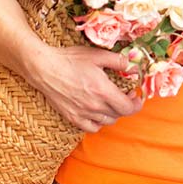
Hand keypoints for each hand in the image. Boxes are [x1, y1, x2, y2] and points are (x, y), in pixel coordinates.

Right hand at [25, 44, 143, 132]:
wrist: (45, 68)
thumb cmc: (71, 59)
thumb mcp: (99, 55)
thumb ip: (120, 62)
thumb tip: (135, 67)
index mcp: (103, 91)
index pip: (128, 107)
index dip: (137, 103)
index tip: (137, 95)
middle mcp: (94, 106)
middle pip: (119, 114)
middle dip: (127, 105)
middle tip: (127, 94)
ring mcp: (82, 114)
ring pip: (107, 121)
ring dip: (114, 113)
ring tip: (112, 101)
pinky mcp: (72, 117)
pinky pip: (91, 128)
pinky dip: (99, 122)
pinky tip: (98, 112)